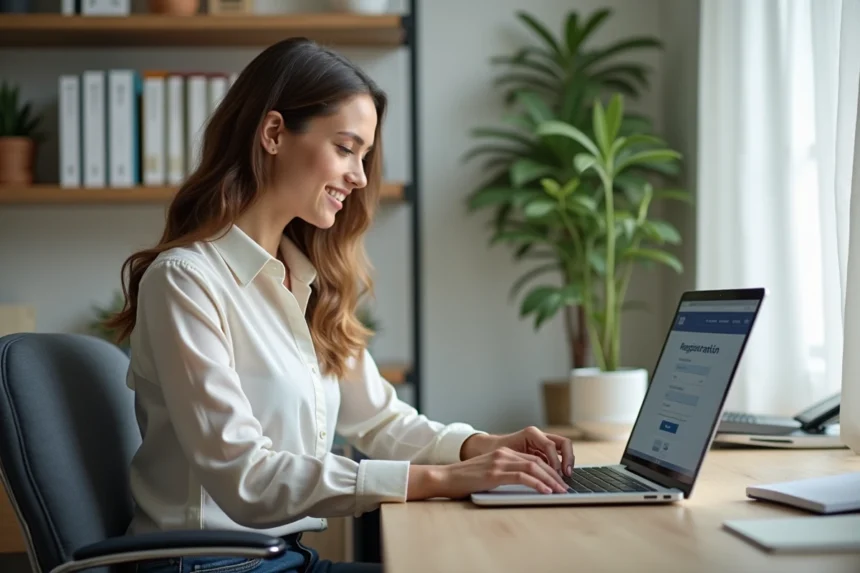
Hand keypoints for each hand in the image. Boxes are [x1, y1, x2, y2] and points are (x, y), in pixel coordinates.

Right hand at [408, 447, 568, 499]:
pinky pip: (522, 476)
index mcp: (505, 453)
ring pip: (534, 467)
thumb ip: (506, 475)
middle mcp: (505, 454)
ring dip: (550, 480)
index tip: (559, 482)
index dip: (550, 470)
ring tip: (560, 491)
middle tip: (565, 488)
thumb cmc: (466, 480)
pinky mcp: (495, 473)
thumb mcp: (490, 473)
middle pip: (538, 461)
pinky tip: (545, 491)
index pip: (535, 459)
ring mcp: (500, 462)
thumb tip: (527, 485)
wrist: (445, 477)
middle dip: (555, 475)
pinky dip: (537, 484)